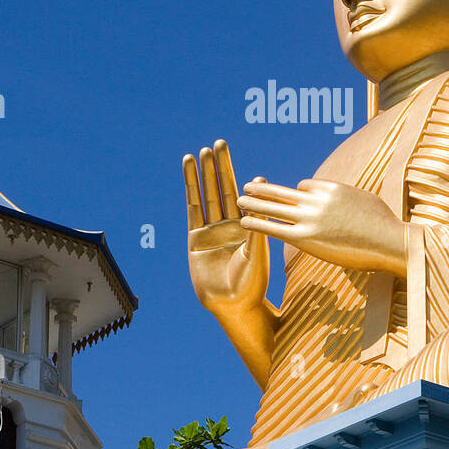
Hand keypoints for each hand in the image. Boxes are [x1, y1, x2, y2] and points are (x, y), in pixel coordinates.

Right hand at [183, 139, 269, 316]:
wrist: (231, 305)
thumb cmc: (251, 283)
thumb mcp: (257, 252)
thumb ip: (256, 225)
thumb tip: (259, 198)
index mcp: (250, 227)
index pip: (246, 197)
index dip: (246, 182)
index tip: (251, 171)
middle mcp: (231, 225)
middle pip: (225, 189)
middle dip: (222, 167)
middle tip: (220, 143)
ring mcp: (212, 230)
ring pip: (208, 195)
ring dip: (204, 173)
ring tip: (202, 151)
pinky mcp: (195, 237)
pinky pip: (192, 208)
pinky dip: (190, 188)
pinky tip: (189, 170)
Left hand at [237, 178, 407, 277]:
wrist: (390, 240)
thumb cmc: (384, 225)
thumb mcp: (365, 200)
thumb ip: (347, 197)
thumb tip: (344, 200)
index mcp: (331, 188)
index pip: (304, 186)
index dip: (296, 194)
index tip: (291, 200)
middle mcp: (317, 199)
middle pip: (282, 191)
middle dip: (263, 188)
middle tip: (248, 185)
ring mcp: (310, 218)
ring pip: (274, 207)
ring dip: (254, 202)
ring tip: (239, 199)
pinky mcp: (306, 238)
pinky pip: (274, 228)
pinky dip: (257, 223)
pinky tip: (244, 221)